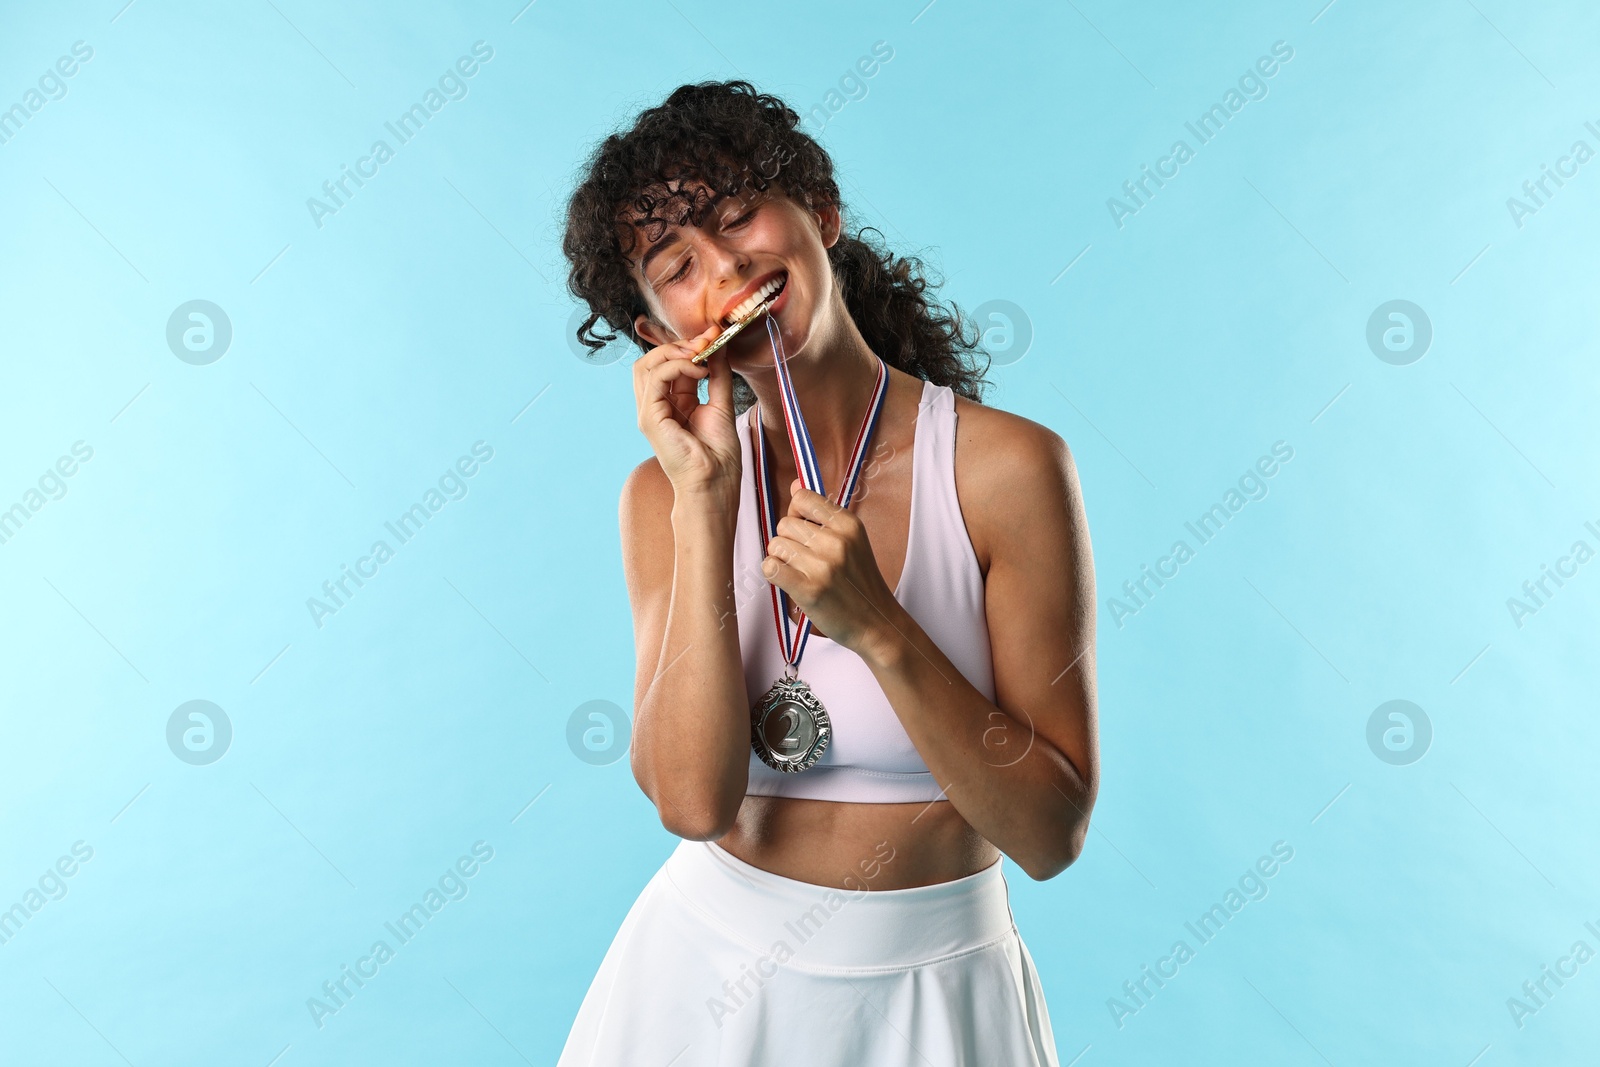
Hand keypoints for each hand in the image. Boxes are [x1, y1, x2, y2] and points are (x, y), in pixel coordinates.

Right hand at [631, 322, 739, 502]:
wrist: (715, 484)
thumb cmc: (719, 456)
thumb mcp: (722, 405)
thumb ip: (718, 375)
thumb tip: (718, 346)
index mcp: (672, 403)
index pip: (668, 364)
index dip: (688, 346)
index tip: (713, 336)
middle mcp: (657, 406)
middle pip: (651, 361)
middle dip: (678, 344)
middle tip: (705, 341)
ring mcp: (650, 412)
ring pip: (645, 365)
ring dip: (674, 351)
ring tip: (700, 353)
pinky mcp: (649, 418)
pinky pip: (655, 378)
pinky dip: (677, 366)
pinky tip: (698, 370)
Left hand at [761, 478, 899, 654]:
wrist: (876, 623)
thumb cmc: (860, 582)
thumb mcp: (852, 540)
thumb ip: (822, 513)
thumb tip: (795, 485)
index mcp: (848, 524)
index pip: (802, 498)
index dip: (797, 514)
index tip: (806, 531)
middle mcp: (837, 541)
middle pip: (785, 524)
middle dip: (789, 541)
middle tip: (807, 561)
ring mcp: (823, 566)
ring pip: (775, 545)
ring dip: (782, 560)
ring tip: (801, 573)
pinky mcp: (809, 590)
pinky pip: (770, 567)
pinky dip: (774, 574)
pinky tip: (790, 581)